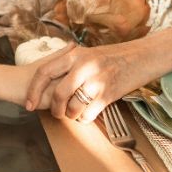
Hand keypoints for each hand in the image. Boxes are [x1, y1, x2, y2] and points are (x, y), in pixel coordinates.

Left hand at [25, 40, 156, 122]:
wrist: (142, 56)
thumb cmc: (114, 56)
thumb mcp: (89, 53)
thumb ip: (70, 62)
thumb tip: (48, 76)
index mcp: (75, 55)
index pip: (44, 73)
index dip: (33, 91)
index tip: (29, 104)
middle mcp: (84, 66)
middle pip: (58, 94)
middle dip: (54, 109)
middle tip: (56, 114)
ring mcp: (97, 81)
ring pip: (72, 108)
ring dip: (71, 115)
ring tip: (75, 112)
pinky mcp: (108, 95)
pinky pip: (88, 114)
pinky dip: (85, 118)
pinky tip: (88, 113)